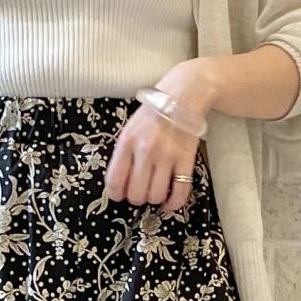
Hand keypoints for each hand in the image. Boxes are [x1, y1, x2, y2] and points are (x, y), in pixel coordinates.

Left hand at [105, 93, 205, 217]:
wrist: (182, 96)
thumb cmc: (152, 114)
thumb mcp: (129, 129)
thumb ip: (123, 154)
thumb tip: (120, 183)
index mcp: (126, 143)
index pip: (115, 180)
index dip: (115, 194)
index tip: (119, 195)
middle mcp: (145, 151)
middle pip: (136, 193)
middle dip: (136, 199)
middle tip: (140, 193)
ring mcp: (167, 156)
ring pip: (156, 195)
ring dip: (154, 199)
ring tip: (155, 193)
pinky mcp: (186, 160)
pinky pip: (180, 191)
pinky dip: (174, 203)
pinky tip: (170, 203)